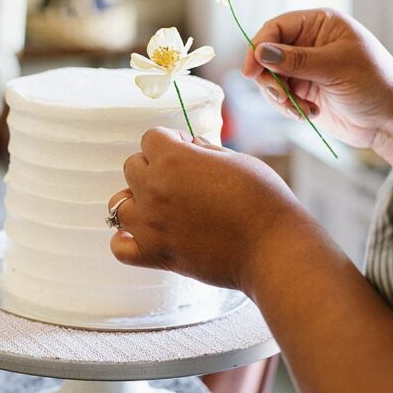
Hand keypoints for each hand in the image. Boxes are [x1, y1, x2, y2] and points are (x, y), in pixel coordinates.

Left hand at [109, 129, 313, 295]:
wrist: (273, 248)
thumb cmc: (263, 200)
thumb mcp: (236, 159)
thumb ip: (203, 152)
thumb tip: (189, 147)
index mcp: (173, 160)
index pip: (150, 137)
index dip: (171, 141)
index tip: (189, 152)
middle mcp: (154, 190)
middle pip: (131, 167)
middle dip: (153, 167)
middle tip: (182, 180)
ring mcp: (151, 225)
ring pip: (118, 204)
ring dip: (137, 201)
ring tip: (162, 206)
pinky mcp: (157, 255)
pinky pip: (119, 248)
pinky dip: (126, 241)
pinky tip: (145, 234)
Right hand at [242, 9, 392, 162]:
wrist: (388, 119)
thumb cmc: (374, 83)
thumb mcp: (335, 68)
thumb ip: (296, 60)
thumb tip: (261, 52)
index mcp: (319, 24)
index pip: (275, 28)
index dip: (258, 47)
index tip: (250, 72)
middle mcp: (308, 42)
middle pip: (266, 54)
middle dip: (270, 79)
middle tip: (282, 97)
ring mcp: (304, 67)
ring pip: (269, 78)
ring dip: (280, 98)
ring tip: (303, 109)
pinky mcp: (302, 90)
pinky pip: (279, 96)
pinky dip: (288, 108)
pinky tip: (309, 112)